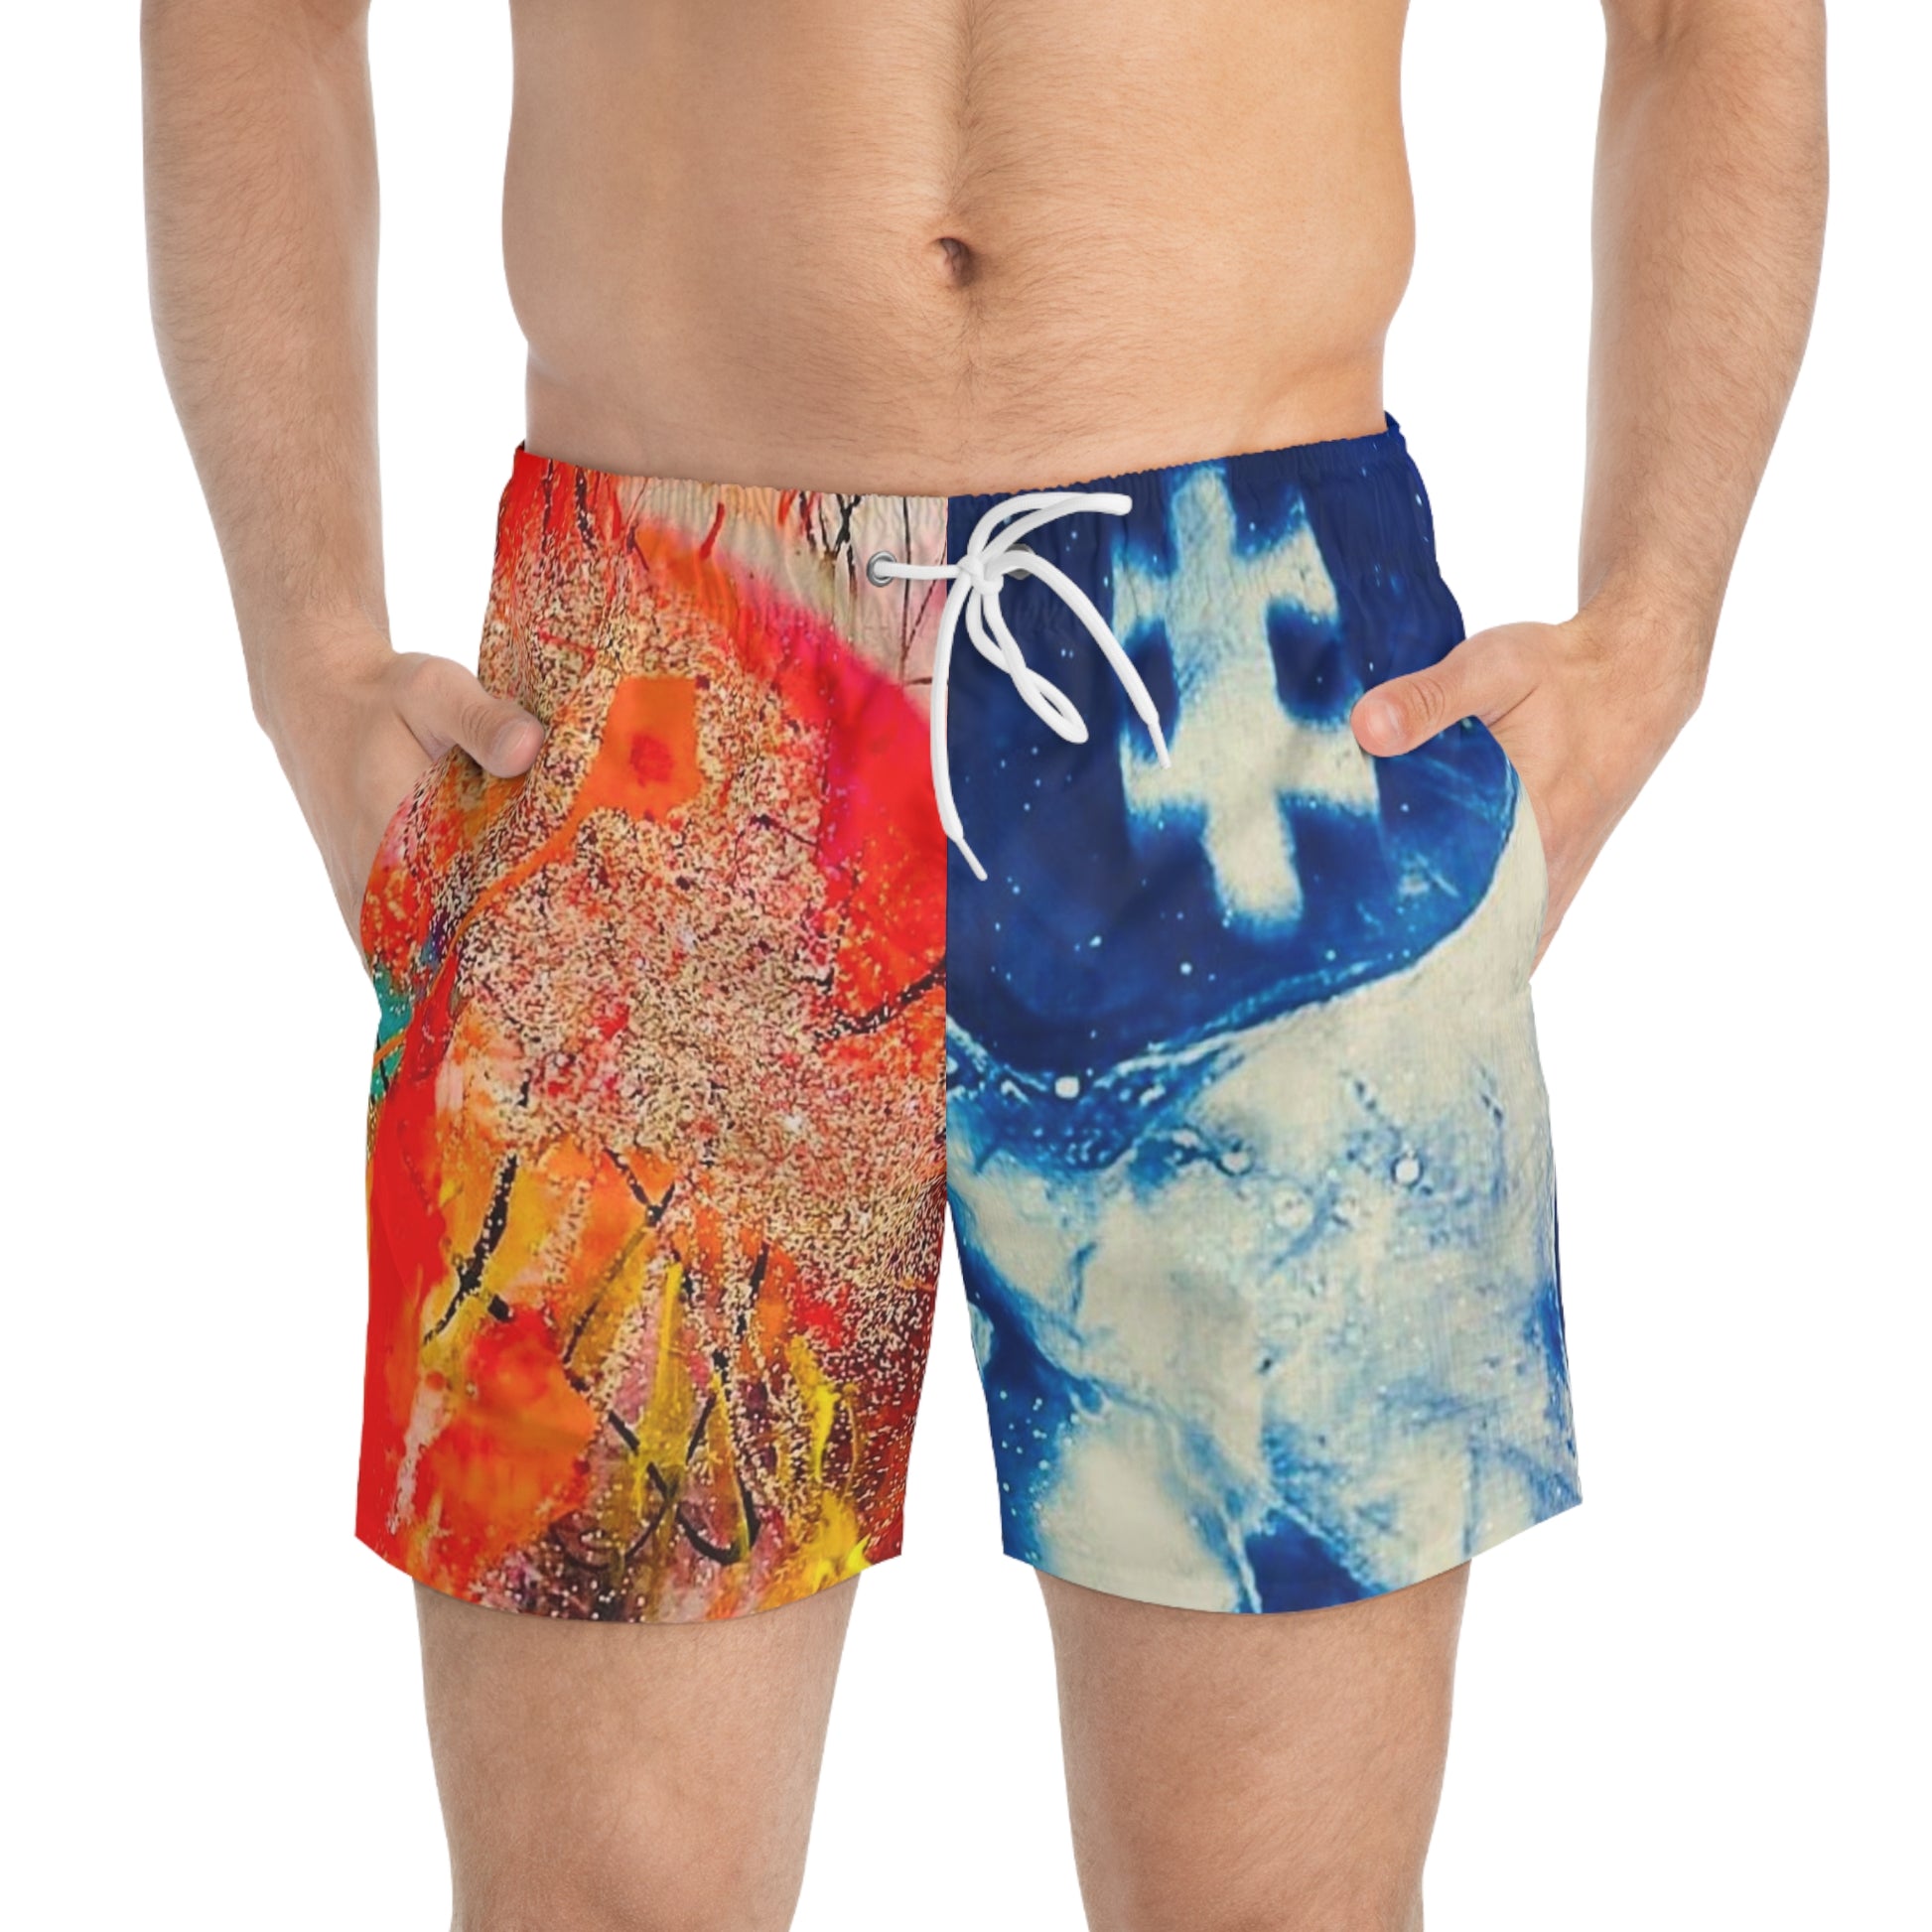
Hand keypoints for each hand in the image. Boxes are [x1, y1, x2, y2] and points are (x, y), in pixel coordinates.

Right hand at [255, 624, 544, 950]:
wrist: (315, 697)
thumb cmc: (383, 696)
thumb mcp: (437, 691)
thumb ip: (483, 721)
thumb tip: (530, 748)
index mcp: (393, 838)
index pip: (461, 916)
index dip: (510, 940)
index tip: (558, 950)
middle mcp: (370, 880)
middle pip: (442, 952)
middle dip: (497, 963)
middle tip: (558, 972)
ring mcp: (358, 897)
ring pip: (415, 959)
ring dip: (464, 967)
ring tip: (527, 975)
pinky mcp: (356, 898)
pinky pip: (394, 951)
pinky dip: (433, 959)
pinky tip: (479, 962)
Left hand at [1350, 605, 1703, 965]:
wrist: (1636, 674)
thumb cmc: (1565, 672)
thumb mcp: (1493, 667)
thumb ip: (1427, 699)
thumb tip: (1365, 729)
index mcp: (1534, 834)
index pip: (1453, 908)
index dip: (1397, 922)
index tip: (1347, 924)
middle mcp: (1550, 873)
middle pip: (1469, 936)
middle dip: (1411, 944)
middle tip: (1349, 935)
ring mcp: (1558, 884)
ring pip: (1497, 942)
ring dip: (1447, 946)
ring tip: (1380, 947)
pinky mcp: (1558, 878)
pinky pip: (1518, 932)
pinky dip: (1480, 940)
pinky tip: (1432, 942)